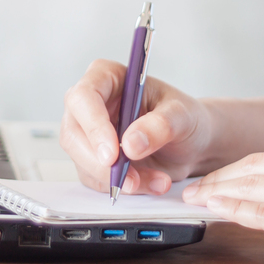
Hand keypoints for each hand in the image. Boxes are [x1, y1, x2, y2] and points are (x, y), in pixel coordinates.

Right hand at [59, 59, 213, 194]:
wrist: (190, 143)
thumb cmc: (184, 118)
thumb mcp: (182, 116)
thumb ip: (160, 125)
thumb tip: (131, 144)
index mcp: (107, 77)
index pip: (84, 97)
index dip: (93, 125)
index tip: (113, 153)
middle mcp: (90, 103)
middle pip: (73, 133)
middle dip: (100, 162)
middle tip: (131, 179)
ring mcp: (87, 132)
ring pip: (81, 160)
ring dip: (116, 179)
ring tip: (156, 180)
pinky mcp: (91, 158)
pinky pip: (94, 178)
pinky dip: (121, 187)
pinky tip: (149, 182)